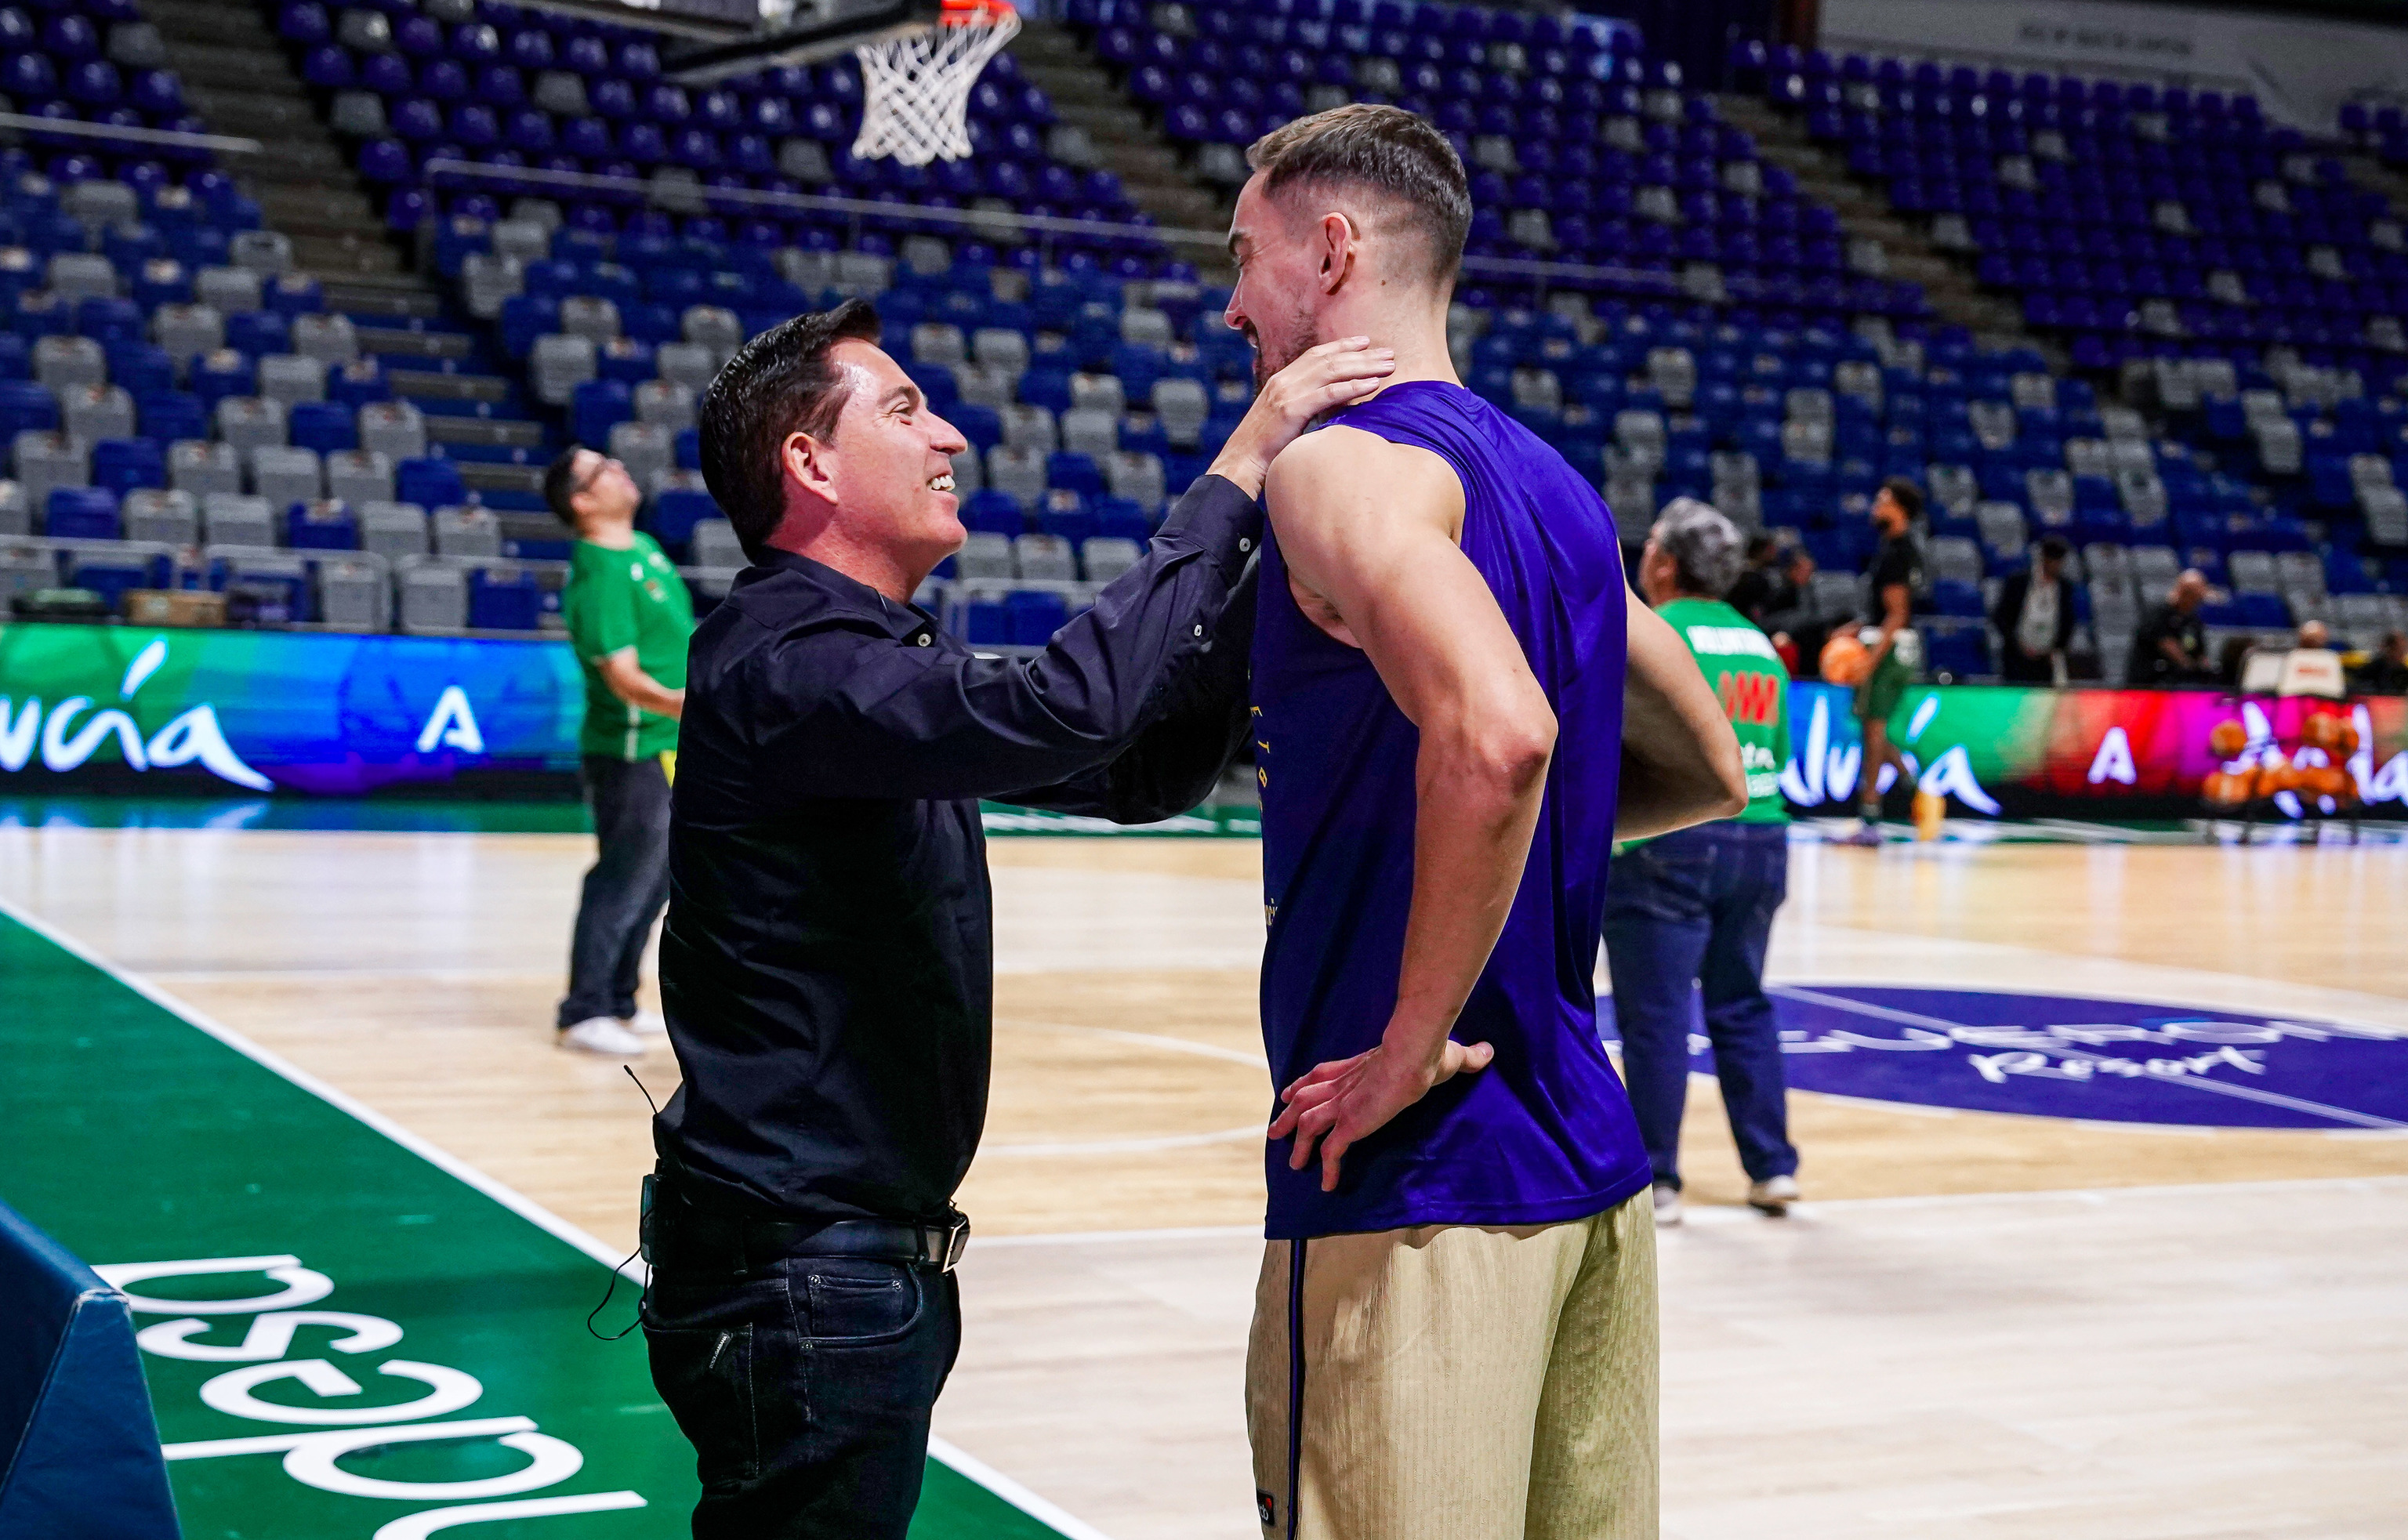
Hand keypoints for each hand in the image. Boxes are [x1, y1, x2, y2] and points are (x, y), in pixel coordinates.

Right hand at [1207, 337, 1395, 498]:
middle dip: (1361, 354)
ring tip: (1388, 365)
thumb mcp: (1282, 418)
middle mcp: (1284, 380)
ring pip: (1332, 371)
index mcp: (1281, 380)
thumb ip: (1301, 405)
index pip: (1316, 355)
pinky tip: (1372, 384)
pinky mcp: (1292, 409)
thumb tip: (1328, 405)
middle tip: (1388, 352)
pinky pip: (1329, 394)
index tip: (1365, 342)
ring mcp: (1287, 393)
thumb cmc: (1264, 447)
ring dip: (1363, 366)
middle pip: (1329, 359)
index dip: (1342, 346)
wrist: (1241, 461)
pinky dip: (1353, 387)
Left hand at [1266, 1035, 1493, 1192]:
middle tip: (1276, 1131)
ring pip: (1308, 1125)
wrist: (1414, 1053)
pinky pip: (1332, 1152)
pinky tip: (1327, 1185)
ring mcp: (1344, 1105)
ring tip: (1294, 1165)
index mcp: (1356, 1067)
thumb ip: (1465, 1055)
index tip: (1292, 1093)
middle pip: (1305, 1099)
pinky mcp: (1351, 1124)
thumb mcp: (1446, 1053)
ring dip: (1299, 1145)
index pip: (1321, 1074)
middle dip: (1289, 1116)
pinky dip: (1327, 1169)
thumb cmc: (1427, 1049)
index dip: (1304, 1085)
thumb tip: (1488, 1051)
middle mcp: (1343, 1086)